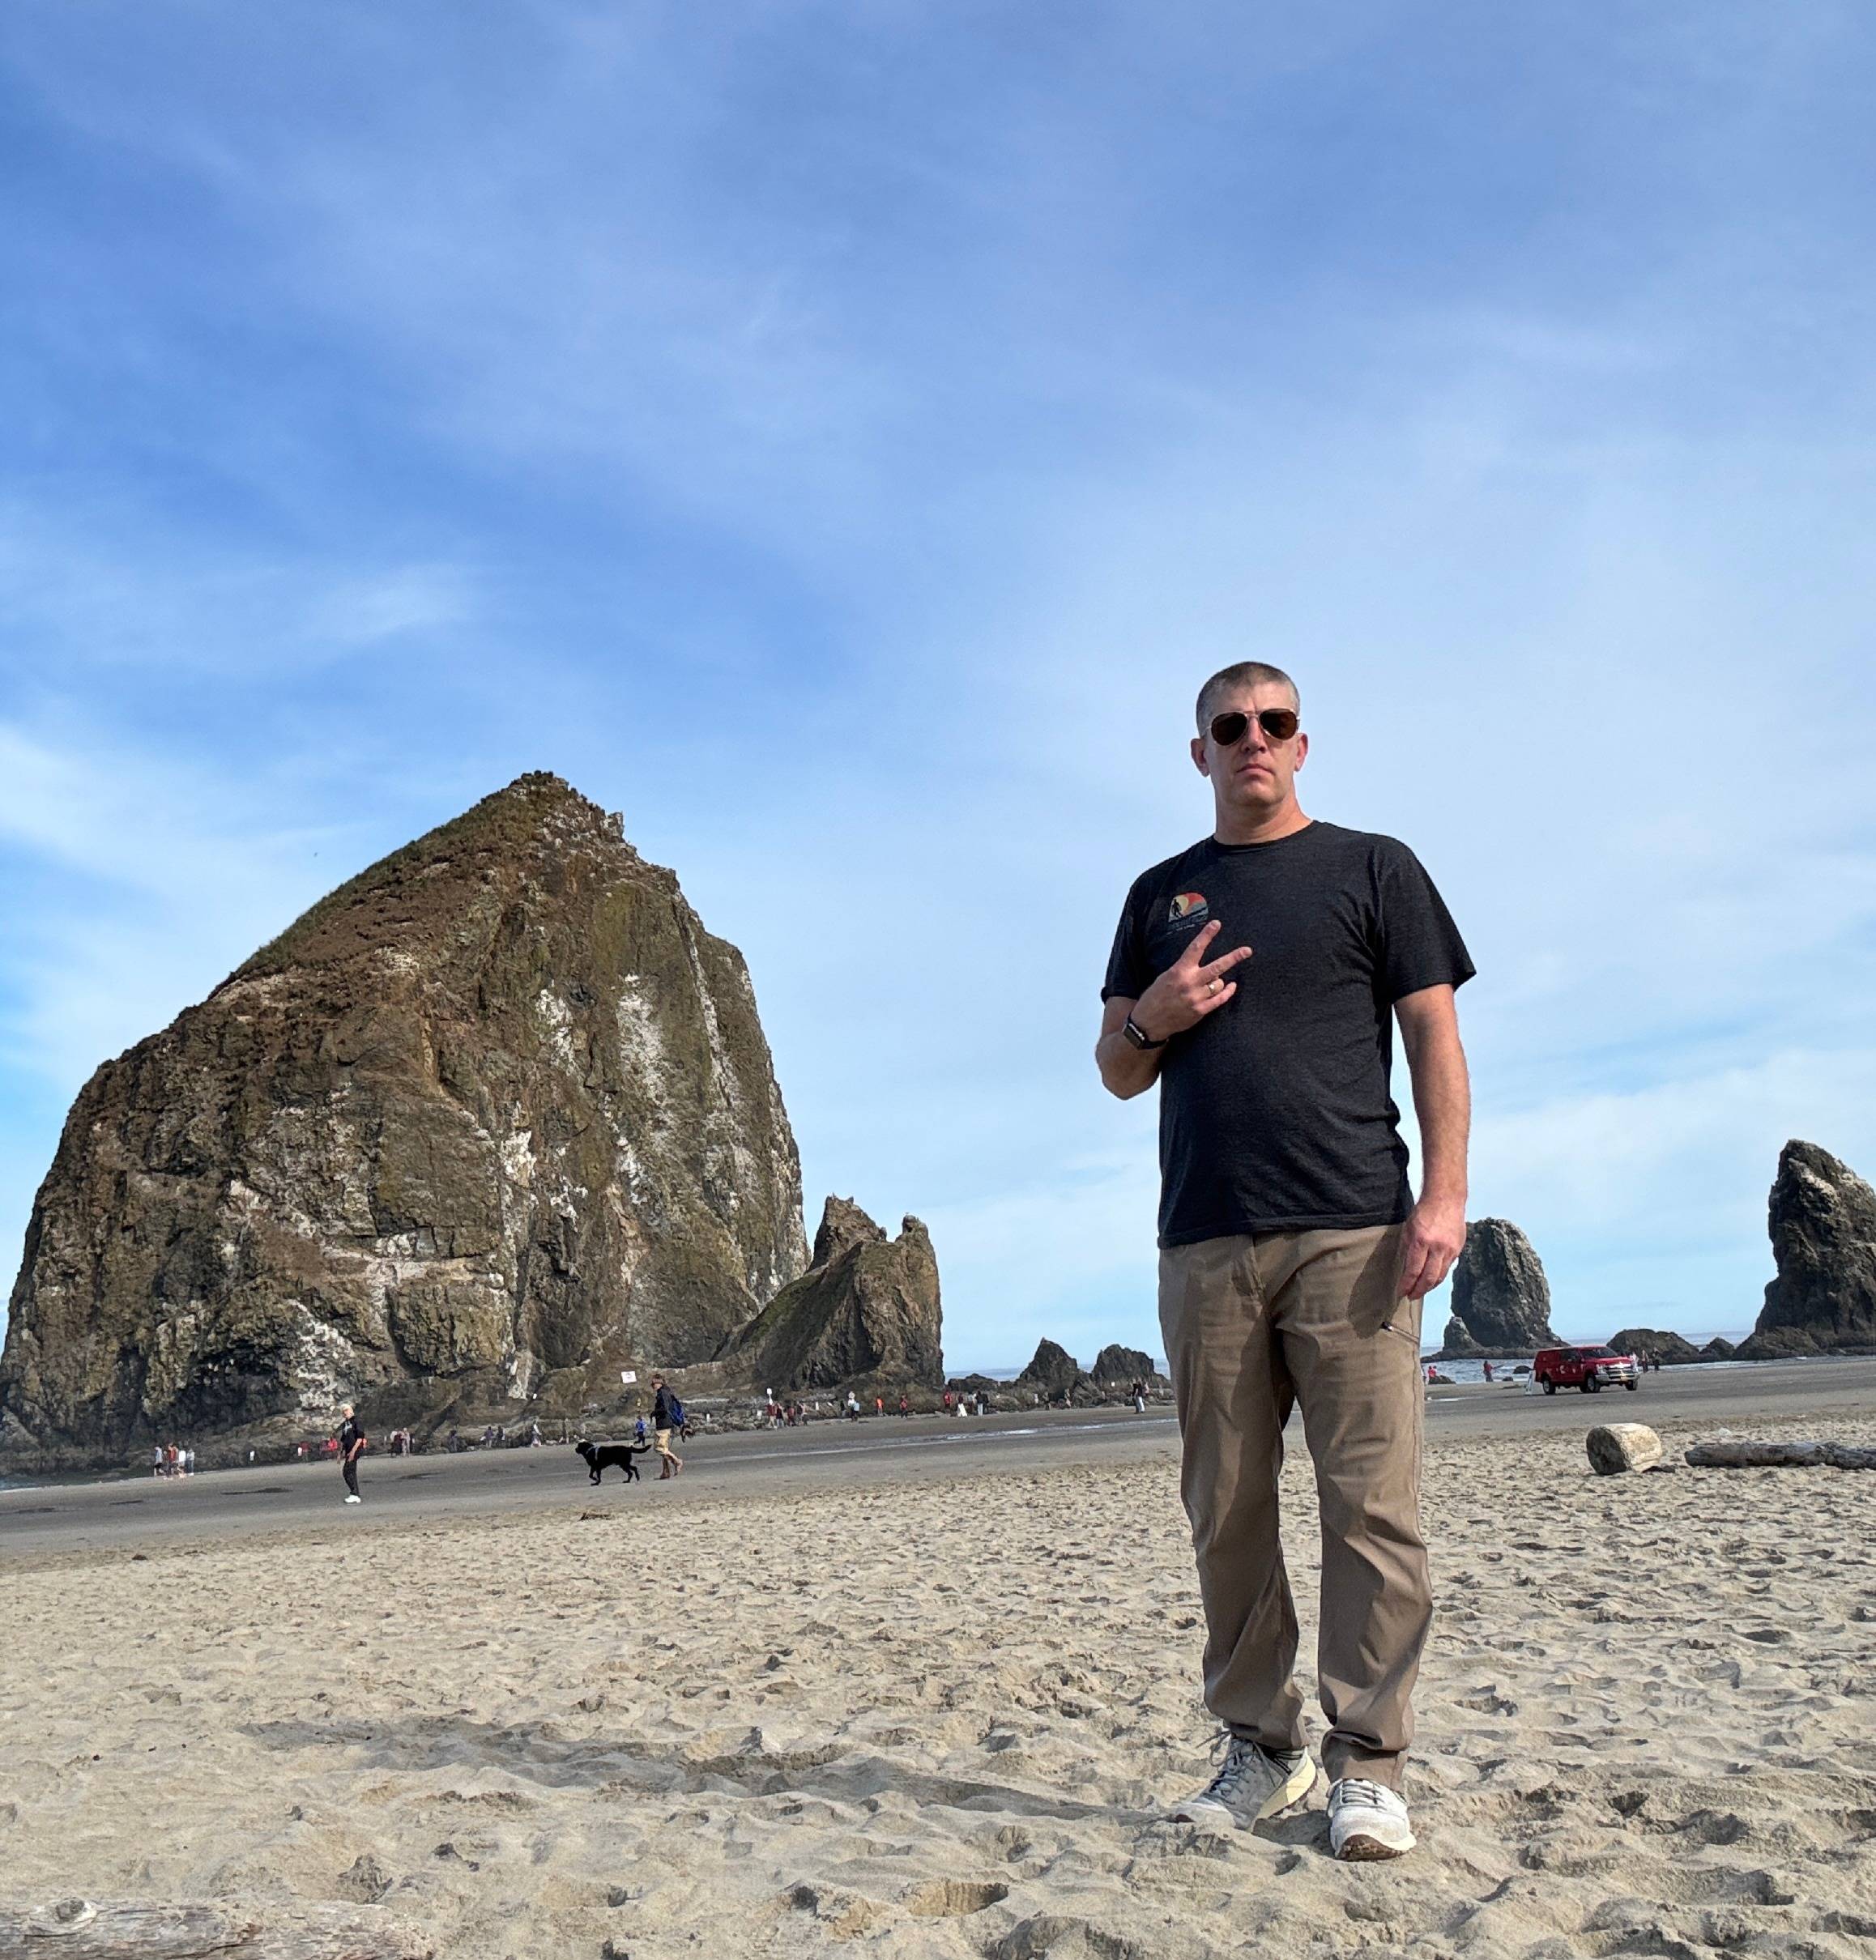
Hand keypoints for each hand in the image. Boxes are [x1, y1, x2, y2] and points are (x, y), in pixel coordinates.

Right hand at [1134, 920, 1251, 1040]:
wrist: (1149, 1022)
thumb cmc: (1156, 997)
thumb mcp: (1165, 977)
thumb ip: (1184, 970)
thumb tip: (1203, 965)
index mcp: (1179, 971)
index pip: (1195, 948)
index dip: (1206, 935)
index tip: (1216, 924)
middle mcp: (1189, 983)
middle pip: (1217, 967)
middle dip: (1234, 957)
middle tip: (1247, 951)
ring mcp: (1196, 998)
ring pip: (1219, 983)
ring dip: (1219, 981)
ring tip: (1211, 982)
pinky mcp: (1200, 1011)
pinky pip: (1220, 999)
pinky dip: (1227, 991)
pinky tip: (1231, 987)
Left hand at [1395, 1194, 1465, 1299]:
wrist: (1446, 1199)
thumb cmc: (1424, 1211)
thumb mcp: (1408, 1229)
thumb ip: (1407, 1250)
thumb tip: (1405, 1270)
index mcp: (1422, 1241)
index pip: (1413, 1270)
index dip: (1407, 1285)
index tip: (1401, 1292)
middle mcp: (1438, 1247)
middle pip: (1429, 1278)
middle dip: (1419, 1290)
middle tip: (1411, 1296)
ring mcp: (1450, 1249)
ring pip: (1440, 1276)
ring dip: (1429, 1286)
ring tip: (1420, 1290)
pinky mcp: (1458, 1249)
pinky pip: (1448, 1267)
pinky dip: (1439, 1275)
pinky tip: (1432, 1278)